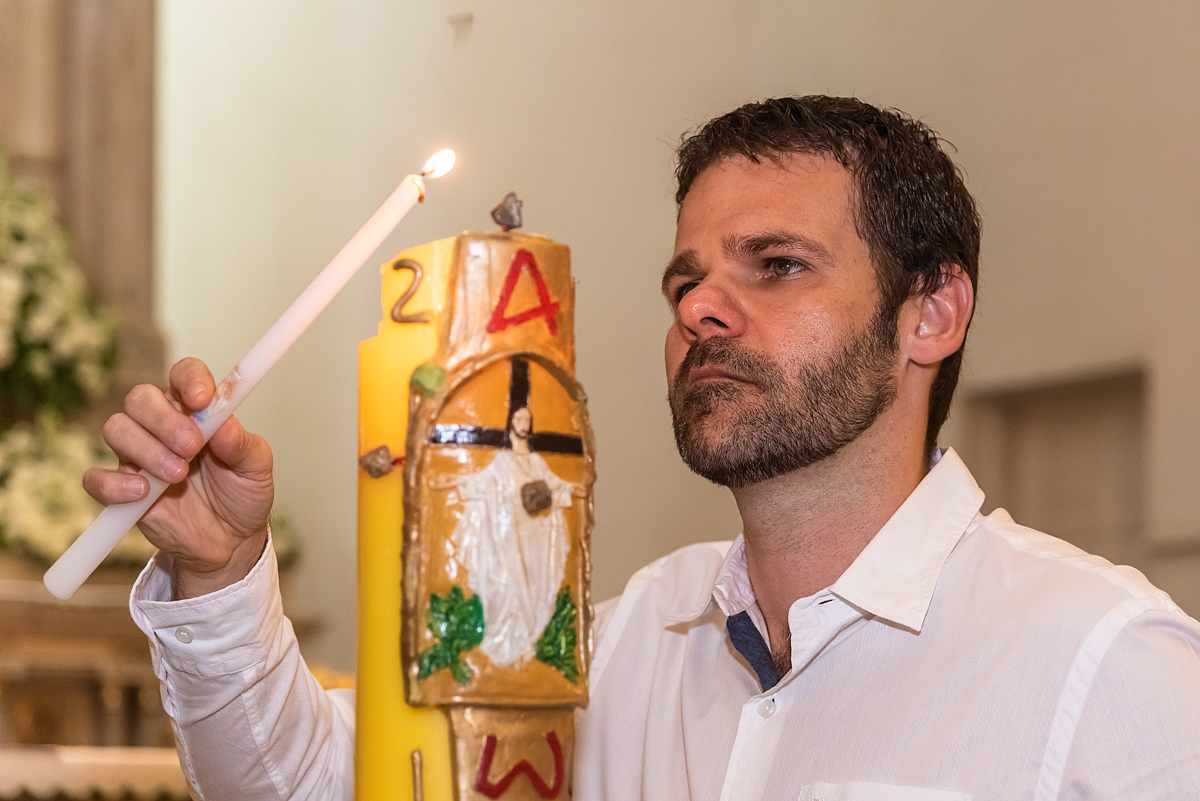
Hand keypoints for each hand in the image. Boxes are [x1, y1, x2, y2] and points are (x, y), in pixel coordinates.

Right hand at [83, 357, 273, 598]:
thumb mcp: (257, 469)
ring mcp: (138, 456)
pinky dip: (114, 484)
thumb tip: (226, 426)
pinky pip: (95, 478)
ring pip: (117, 429)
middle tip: (191, 447)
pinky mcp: (121, 490)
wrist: (229, 541)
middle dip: (164, 420)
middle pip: (141, 398)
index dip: (189, 379)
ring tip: (178, 475)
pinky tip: (143, 493)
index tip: (202, 399)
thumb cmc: (242, 494)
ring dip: (146, 450)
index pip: (183, 375)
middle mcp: (162, 426)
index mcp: (196, 411)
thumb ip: (244, 445)